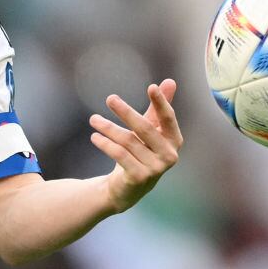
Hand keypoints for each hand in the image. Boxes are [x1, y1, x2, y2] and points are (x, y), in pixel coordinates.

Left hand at [89, 79, 182, 213]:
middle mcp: (169, 155)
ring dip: (108, 128)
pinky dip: (106, 144)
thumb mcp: (150, 129)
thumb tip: (170, 81)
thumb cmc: (141, 151)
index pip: (168, 118)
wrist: (129, 187)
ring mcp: (155, 168)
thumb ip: (158, 108)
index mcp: (174, 140)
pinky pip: (120, 155)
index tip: (151, 87)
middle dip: (126, 112)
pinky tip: (95, 136)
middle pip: (145, 128)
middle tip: (110, 99)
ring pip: (128, 141)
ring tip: (93, 120)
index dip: (161, 103)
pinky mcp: (139, 177)